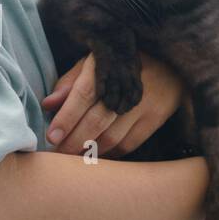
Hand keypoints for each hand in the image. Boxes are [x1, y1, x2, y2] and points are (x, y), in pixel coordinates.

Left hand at [42, 52, 182, 156]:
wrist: (171, 62)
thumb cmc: (124, 62)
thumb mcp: (98, 61)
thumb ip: (71, 81)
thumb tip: (48, 104)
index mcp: (109, 66)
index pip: (84, 95)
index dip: (66, 117)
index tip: (51, 137)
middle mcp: (127, 86)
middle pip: (96, 121)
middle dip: (73, 141)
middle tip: (57, 154)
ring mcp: (144, 104)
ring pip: (112, 137)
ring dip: (90, 151)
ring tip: (72, 158)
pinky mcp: (156, 117)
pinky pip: (129, 143)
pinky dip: (111, 153)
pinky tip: (97, 155)